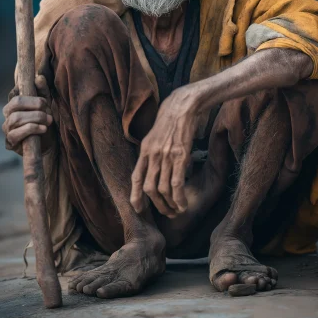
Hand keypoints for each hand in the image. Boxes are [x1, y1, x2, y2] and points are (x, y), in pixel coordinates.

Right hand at [2, 75, 52, 150]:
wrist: (49, 143)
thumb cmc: (45, 121)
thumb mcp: (47, 105)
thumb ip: (43, 91)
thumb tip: (39, 77)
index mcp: (14, 104)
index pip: (16, 94)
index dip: (32, 97)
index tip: (45, 102)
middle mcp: (7, 115)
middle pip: (15, 103)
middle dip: (34, 105)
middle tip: (48, 110)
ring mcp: (7, 129)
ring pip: (16, 118)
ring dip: (36, 118)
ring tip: (48, 121)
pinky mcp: (10, 142)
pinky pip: (16, 133)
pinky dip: (32, 129)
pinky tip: (43, 129)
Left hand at [130, 86, 199, 217]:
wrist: (183, 105)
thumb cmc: (171, 119)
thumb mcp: (154, 134)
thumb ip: (151, 151)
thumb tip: (152, 167)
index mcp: (144, 150)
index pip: (135, 178)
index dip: (135, 196)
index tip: (138, 209)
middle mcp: (152, 155)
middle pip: (149, 188)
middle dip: (157, 205)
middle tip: (166, 213)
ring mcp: (165, 156)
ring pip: (163, 189)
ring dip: (169, 205)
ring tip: (177, 211)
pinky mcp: (180, 156)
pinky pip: (176, 184)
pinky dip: (179, 199)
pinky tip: (183, 205)